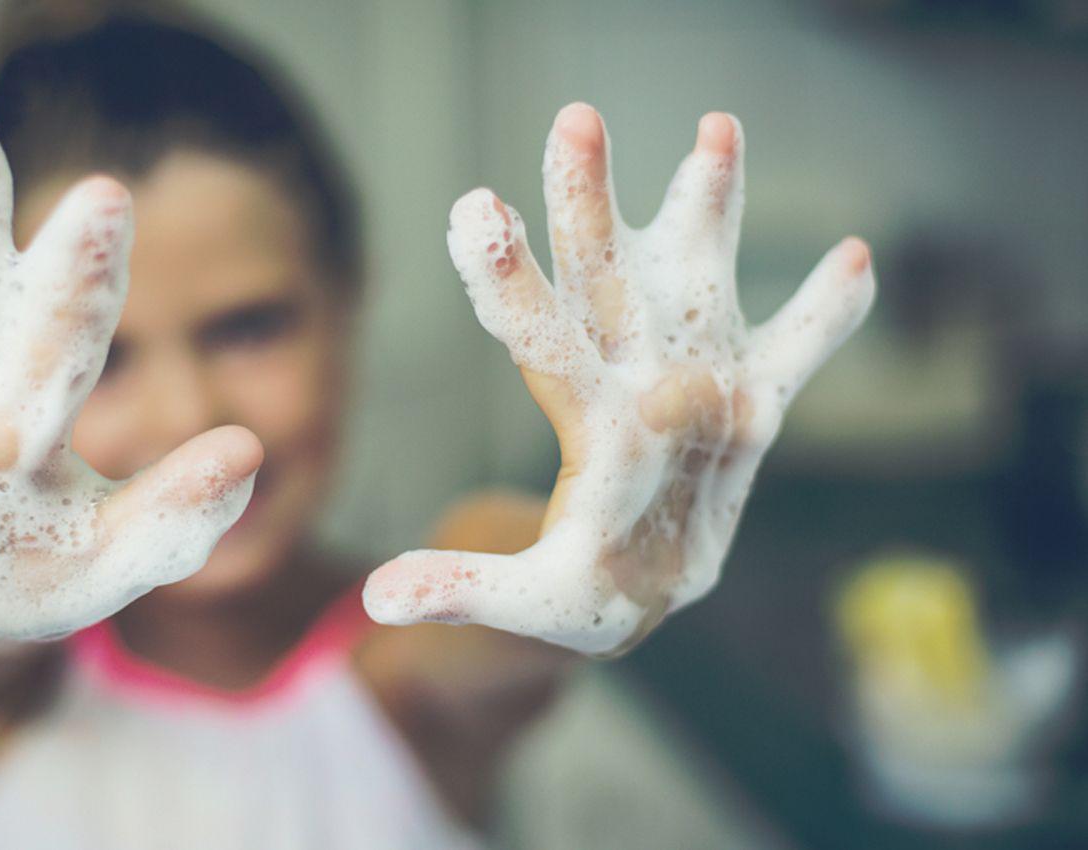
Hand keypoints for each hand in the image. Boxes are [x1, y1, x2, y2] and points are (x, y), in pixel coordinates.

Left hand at [364, 104, 874, 654]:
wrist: (640, 595)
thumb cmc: (577, 595)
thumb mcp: (523, 601)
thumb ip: (463, 587)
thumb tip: (378, 597)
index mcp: (583, 416)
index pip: (538, 335)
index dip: (507, 278)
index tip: (471, 210)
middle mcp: (634, 377)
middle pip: (604, 278)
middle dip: (590, 203)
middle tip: (574, 119)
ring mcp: (698, 381)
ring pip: (699, 279)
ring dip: (710, 207)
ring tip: (717, 124)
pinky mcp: (755, 408)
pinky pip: (797, 352)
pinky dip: (826, 316)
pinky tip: (856, 258)